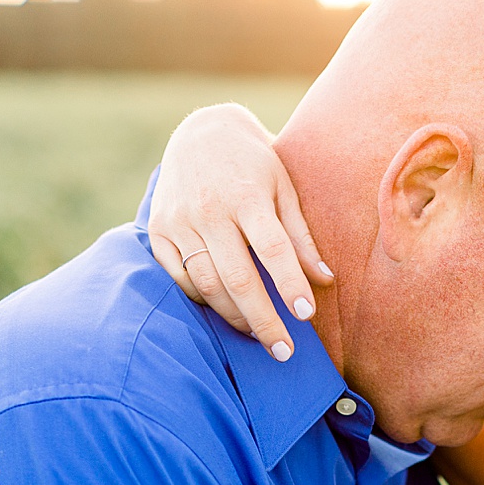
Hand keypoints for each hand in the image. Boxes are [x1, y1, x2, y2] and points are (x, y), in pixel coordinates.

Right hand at [149, 103, 334, 361]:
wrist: (201, 132)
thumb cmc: (253, 165)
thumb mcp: (284, 188)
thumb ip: (300, 236)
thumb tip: (324, 280)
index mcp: (247, 195)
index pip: (272, 248)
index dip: (290, 284)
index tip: (306, 315)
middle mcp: (209, 209)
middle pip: (237, 278)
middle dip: (263, 320)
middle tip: (284, 352)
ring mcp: (179, 221)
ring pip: (207, 284)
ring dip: (234, 317)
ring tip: (258, 335)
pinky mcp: (158, 231)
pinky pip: (180, 278)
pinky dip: (204, 299)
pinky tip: (225, 309)